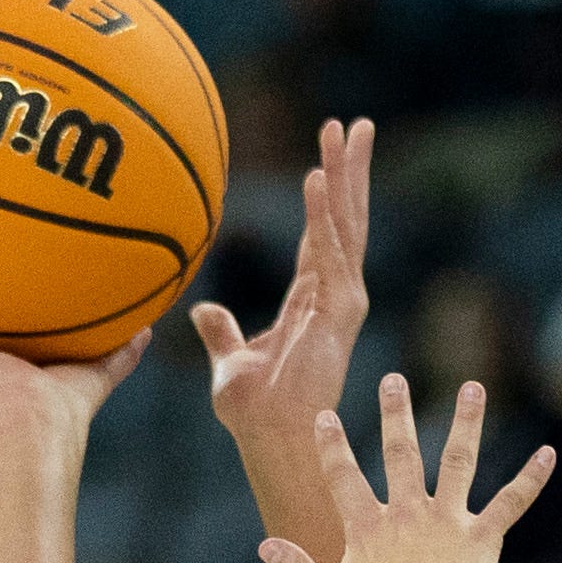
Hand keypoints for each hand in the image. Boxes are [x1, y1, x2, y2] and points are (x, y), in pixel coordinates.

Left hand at [190, 116, 372, 454]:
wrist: (271, 438)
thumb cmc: (255, 410)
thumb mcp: (231, 360)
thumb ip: (221, 332)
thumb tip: (202, 309)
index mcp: (312, 299)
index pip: (322, 234)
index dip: (328, 194)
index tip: (330, 154)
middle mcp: (334, 294)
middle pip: (346, 219)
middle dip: (353, 170)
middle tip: (359, 124)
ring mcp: (342, 301)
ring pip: (347, 224)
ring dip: (345, 175)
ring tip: (347, 130)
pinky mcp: (339, 311)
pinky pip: (329, 251)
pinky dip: (323, 215)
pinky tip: (317, 177)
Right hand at [257, 372, 552, 562]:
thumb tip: (265, 548)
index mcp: (366, 529)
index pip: (343, 477)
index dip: (332, 445)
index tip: (325, 416)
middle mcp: (406, 514)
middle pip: (400, 453)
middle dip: (396, 413)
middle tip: (394, 380)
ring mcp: (446, 522)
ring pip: (457, 460)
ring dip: (466, 422)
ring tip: (473, 388)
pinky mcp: (481, 539)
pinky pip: (510, 502)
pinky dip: (530, 478)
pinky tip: (548, 454)